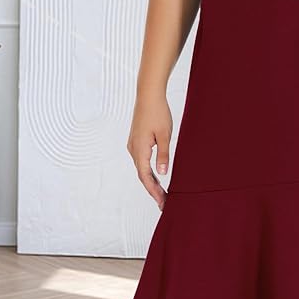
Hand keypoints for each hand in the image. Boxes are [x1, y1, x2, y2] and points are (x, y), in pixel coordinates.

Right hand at [126, 95, 171, 210]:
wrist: (148, 95)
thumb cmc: (158, 113)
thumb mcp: (165, 135)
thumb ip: (163, 155)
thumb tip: (162, 173)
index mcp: (140, 150)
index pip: (146, 177)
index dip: (154, 191)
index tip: (162, 202)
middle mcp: (133, 149)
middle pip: (142, 175)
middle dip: (153, 190)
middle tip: (164, 203)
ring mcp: (133, 145)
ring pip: (141, 168)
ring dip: (150, 181)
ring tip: (162, 192)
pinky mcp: (136, 140)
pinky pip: (141, 160)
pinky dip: (148, 171)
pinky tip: (156, 175)